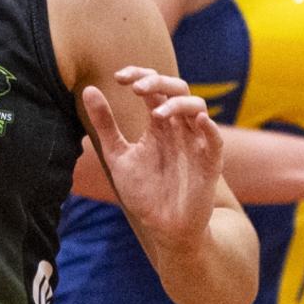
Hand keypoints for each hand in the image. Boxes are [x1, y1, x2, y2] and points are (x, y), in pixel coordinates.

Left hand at [83, 67, 224, 251]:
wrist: (163, 227)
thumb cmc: (144, 191)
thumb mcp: (117, 155)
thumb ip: (105, 124)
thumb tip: (88, 88)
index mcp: (159, 124)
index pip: (153, 88)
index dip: (139, 75)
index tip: (118, 77)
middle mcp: (179, 128)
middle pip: (178, 89)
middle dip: (158, 83)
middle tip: (135, 88)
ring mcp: (196, 143)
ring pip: (197, 108)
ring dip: (177, 104)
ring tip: (155, 113)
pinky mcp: (209, 164)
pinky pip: (215, 140)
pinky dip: (209, 127)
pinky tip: (198, 120)